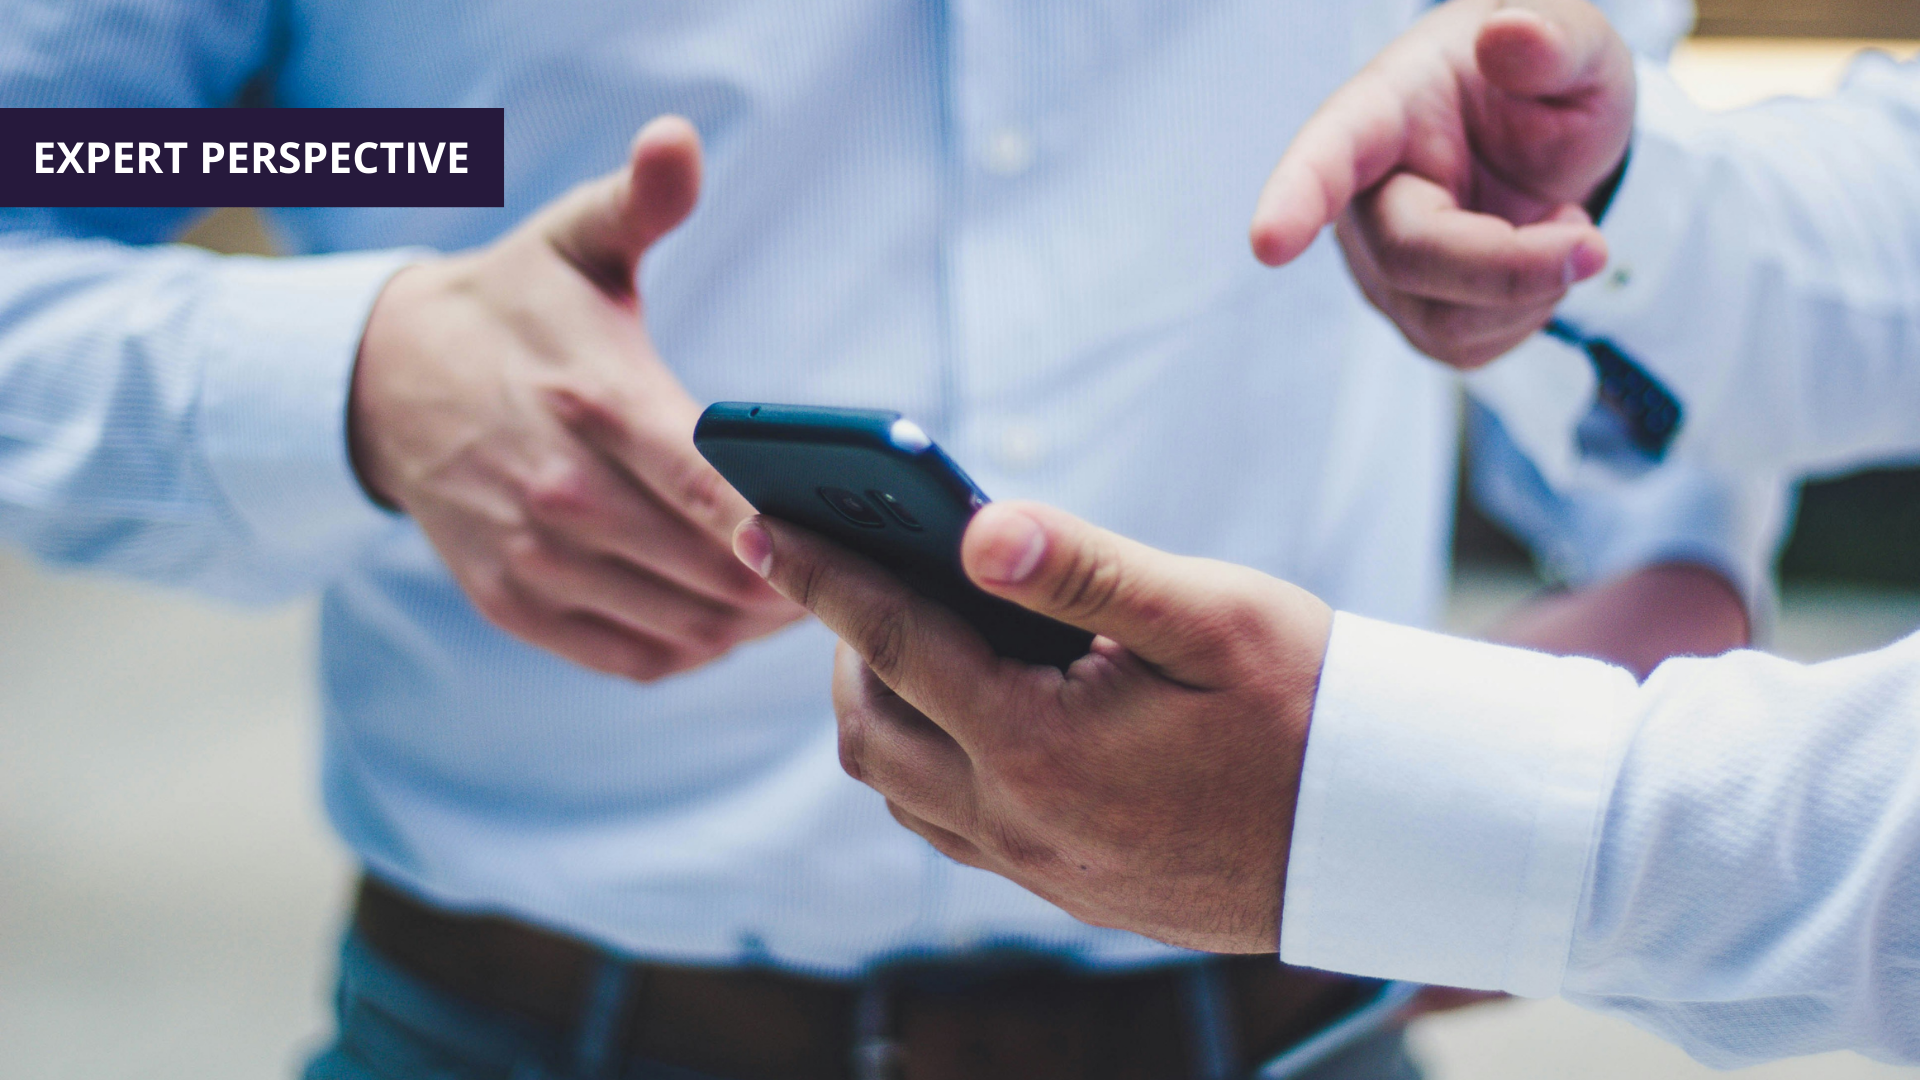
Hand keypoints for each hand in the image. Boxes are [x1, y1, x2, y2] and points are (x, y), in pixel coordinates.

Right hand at [350, 116, 801, 681]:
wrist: (386, 380)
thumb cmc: (514, 309)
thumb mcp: (574, 240)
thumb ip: (641, 200)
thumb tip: (678, 140)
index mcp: (594, 402)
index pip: (711, 488)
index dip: (786, 529)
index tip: (848, 538)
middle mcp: (560, 492)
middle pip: (712, 572)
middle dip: (795, 581)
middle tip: (854, 572)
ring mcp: (534, 557)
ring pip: (682, 626)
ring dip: (753, 625)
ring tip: (807, 598)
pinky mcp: (515, 603)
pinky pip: (633, 658)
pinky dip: (695, 650)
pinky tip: (730, 623)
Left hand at [733, 501, 1331, 952]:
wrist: (1387, 831)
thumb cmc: (1309, 703)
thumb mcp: (1208, 614)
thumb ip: (1084, 567)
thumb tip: (975, 526)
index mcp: (1041, 746)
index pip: (892, 643)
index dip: (819, 576)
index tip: (757, 523)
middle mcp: (1020, 822)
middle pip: (871, 729)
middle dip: (842, 644)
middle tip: (854, 570)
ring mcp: (1039, 868)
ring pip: (901, 788)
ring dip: (881, 707)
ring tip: (904, 632)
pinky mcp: (1066, 890)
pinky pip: (950, 825)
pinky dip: (928, 760)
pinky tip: (968, 708)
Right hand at [1250, 0, 1634, 367]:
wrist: (1548, 143)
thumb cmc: (1544, 86)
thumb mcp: (1576, 47)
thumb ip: (1554, 37)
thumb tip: (1511, 35)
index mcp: (1383, 111)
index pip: (1328, 154)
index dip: (1296, 198)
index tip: (1270, 242)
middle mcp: (1362, 196)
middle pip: (1409, 256)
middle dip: (1510, 266)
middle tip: (1593, 245)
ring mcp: (1380, 265)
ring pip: (1443, 318)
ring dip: (1531, 289)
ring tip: (1560, 224)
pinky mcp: (1413, 316)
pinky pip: (1468, 346)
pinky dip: (1528, 313)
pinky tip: (1536, 261)